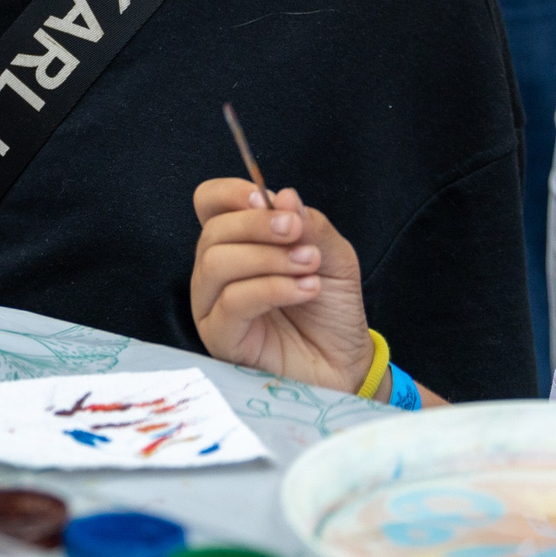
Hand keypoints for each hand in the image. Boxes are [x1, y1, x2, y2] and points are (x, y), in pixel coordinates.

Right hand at [190, 179, 374, 391]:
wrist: (346, 362)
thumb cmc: (332, 309)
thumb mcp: (333, 256)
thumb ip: (310, 225)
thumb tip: (283, 197)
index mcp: (237, 243)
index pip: (209, 203)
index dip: (230, 193)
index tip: (264, 198)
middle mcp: (216, 271)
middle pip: (212, 231)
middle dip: (258, 226)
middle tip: (299, 233)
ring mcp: (213, 305)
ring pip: (217, 264)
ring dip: (268, 258)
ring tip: (309, 266)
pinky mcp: (221, 337)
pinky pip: (232, 301)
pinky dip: (271, 288)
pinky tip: (304, 290)